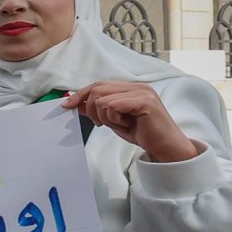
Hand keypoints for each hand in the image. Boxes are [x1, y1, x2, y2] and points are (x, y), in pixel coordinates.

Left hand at [64, 82, 200, 162]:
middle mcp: (137, 86)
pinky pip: (112, 106)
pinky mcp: (145, 101)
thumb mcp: (114, 121)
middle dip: (91, 108)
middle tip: (100, 123)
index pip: (99, 85)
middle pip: (97, 89)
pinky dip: (113, 119)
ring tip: (118, 124)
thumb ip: (99, 110)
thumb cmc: (143, 133)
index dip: (81, 94)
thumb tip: (78, 103)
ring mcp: (142, 92)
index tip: (67, 105)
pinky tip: (126, 124)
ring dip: (104, 116)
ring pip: (102, 98)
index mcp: (131, 88)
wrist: (165, 146)